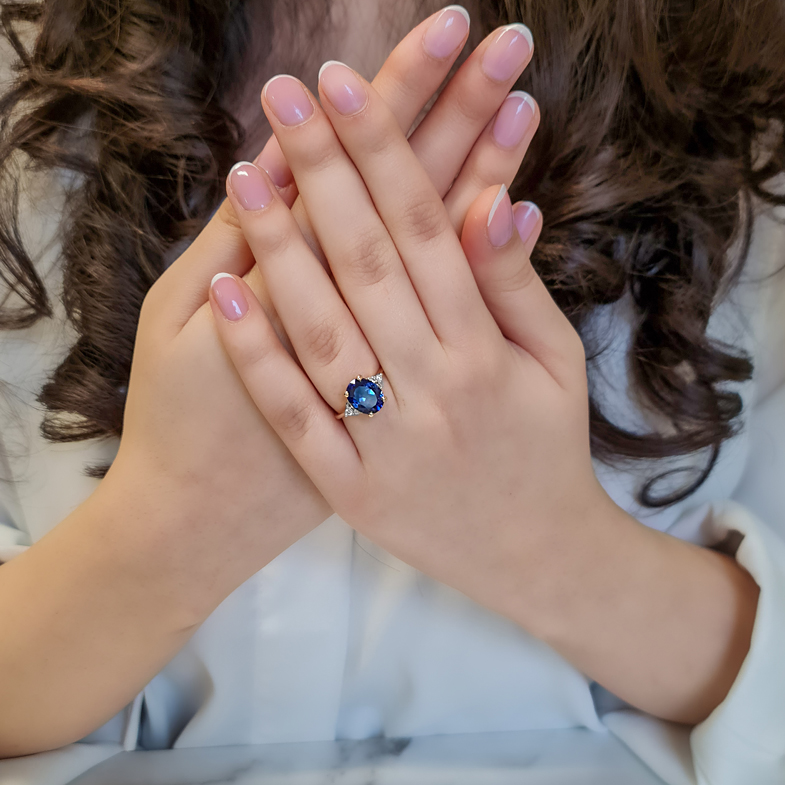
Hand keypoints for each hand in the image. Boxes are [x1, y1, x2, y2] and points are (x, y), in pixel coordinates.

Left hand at [208, 56, 604, 628]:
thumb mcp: (556, 362)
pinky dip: (258, 356)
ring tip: (244, 176)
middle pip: (368, 264)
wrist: (535, 556)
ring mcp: (386, 444)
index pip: (426, 230)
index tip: (345, 86)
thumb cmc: (548, 448)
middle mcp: (434, 391)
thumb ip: (516, 284)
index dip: (384, 151)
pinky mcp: (350, 490)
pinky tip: (226, 291)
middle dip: (323, 170)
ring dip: (280, 249)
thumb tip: (494, 197)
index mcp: (486, 353)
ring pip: (324, 333)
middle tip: (283, 96)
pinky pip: (297, 416)